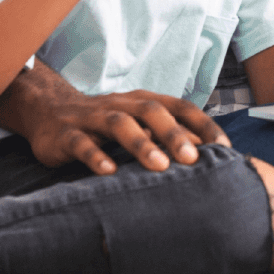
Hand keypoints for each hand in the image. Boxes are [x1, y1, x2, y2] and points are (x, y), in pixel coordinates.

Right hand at [0, 60, 231, 172]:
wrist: (49, 111)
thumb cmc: (105, 122)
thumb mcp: (137, 124)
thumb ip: (167, 134)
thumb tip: (207, 151)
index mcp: (142, 101)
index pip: (179, 107)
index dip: (202, 124)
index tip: (225, 147)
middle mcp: (121, 104)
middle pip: (151, 111)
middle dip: (174, 134)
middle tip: (194, 159)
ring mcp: (92, 118)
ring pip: (119, 123)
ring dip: (141, 143)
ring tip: (159, 166)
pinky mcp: (66, 135)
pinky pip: (81, 143)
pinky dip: (95, 156)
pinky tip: (108, 172)